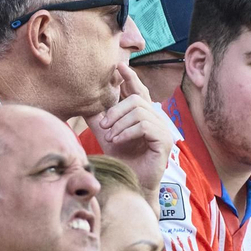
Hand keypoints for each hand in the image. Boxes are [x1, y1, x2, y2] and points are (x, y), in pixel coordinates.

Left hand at [86, 64, 174, 194]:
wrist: (131, 184)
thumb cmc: (122, 160)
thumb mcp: (106, 135)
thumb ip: (99, 119)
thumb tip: (85, 104)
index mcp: (144, 116)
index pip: (139, 91)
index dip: (131, 78)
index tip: (119, 66)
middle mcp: (157, 120)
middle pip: (135, 100)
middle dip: (116, 110)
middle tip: (104, 125)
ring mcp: (163, 130)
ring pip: (138, 112)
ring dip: (119, 124)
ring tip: (110, 137)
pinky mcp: (164, 140)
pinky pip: (144, 126)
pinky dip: (126, 132)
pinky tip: (116, 141)